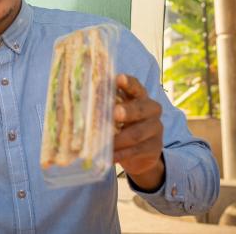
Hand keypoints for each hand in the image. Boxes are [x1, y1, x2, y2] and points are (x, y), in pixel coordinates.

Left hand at [113, 74, 164, 190]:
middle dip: (127, 111)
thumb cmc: (123, 126)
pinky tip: (110, 157)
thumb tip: (80, 102)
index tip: (118, 78)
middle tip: (115, 113)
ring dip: (119, 139)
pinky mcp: (154, 148)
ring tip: (105, 143)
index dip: (128, 83)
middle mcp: (151, 109)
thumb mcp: (117, 113)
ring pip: (137, 133)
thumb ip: (106, 106)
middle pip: (141, 108)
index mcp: (140, 96)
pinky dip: (121, 154)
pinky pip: (136, 150)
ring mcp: (155, 129)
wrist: (141, 153)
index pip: (136, 86)